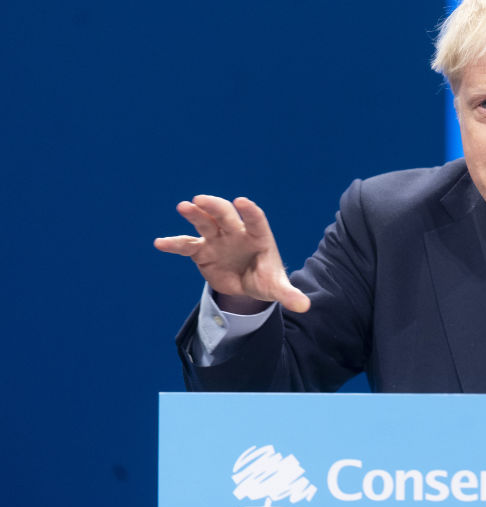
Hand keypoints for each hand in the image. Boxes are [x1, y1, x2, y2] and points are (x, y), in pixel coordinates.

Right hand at [154, 195, 309, 312]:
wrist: (246, 285)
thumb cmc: (265, 279)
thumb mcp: (276, 288)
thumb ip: (288, 294)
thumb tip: (305, 306)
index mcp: (258, 237)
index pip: (255, 220)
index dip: (249, 211)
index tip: (242, 202)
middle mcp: (236, 233)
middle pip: (226, 215)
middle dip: (215, 207)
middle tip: (201, 200)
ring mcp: (217, 239)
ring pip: (205, 223)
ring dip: (195, 215)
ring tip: (183, 207)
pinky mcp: (201, 250)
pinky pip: (186, 245)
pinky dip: (174, 244)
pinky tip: (160, 243)